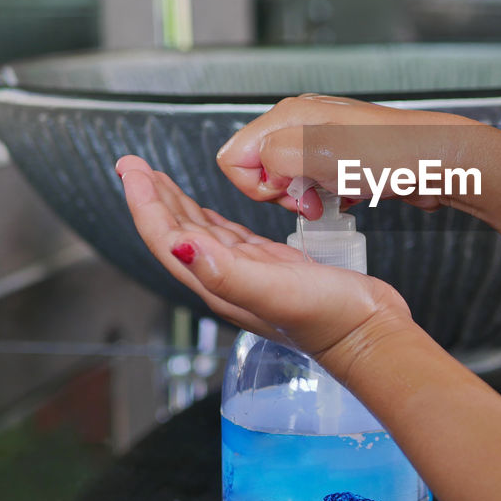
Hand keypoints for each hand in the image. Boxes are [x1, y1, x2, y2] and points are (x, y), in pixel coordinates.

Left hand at [116, 155, 412, 361]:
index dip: (146, 203)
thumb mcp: (274, 290)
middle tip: (135, 165)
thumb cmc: (328, 319)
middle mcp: (227, 280)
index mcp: (218, 284)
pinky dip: (213, 219)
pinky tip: (207, 212)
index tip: (132, 170)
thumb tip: (180, 246)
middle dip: (153, 197)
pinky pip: (231, 239)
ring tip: (158, 180)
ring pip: (201, 234)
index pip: (168, 239)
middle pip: (177, 233)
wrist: (368, 335)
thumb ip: (225, 271)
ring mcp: (250, 275)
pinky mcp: (273, 268)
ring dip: (177, 205)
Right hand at [215, 93, 482, 218]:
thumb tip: (256, 164)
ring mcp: (324, 143)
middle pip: (260, 168)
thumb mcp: (319, 152)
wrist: (440, 162)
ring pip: (288, 180)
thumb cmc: (392, 153)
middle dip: (280, 194)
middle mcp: (304, 125)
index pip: (236, 154)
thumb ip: (272, 155)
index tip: (286, 193)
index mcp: (290, 116)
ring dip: (304, 200)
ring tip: (332, 201)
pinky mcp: (343, 162)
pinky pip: (316, 187)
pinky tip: (347, 199)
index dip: (255, 183)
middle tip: (311, 200)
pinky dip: (326, 200)